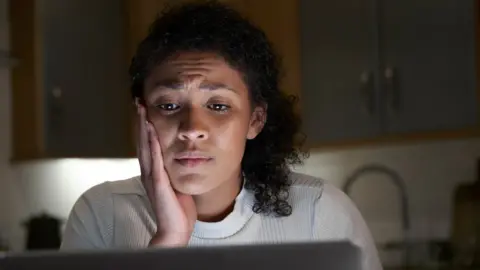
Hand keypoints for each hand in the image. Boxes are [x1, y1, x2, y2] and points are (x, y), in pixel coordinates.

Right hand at [136, 103, 196, 246]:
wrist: (175, 229)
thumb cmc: (178, 209)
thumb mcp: (177, 184)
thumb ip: (174, 170)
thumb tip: (182, 157)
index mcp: (154, 171)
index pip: (147, 144)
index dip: (144, 126)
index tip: (144, 108)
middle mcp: (149, 172)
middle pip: (142, 141)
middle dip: (140, 121)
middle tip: (138, 101)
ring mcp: (152, 177)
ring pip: (146, 147)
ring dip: (143, 128)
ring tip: (142, 110)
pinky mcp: (158, 184)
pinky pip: (155, 161)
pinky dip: (153, 145)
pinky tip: (152, 132)